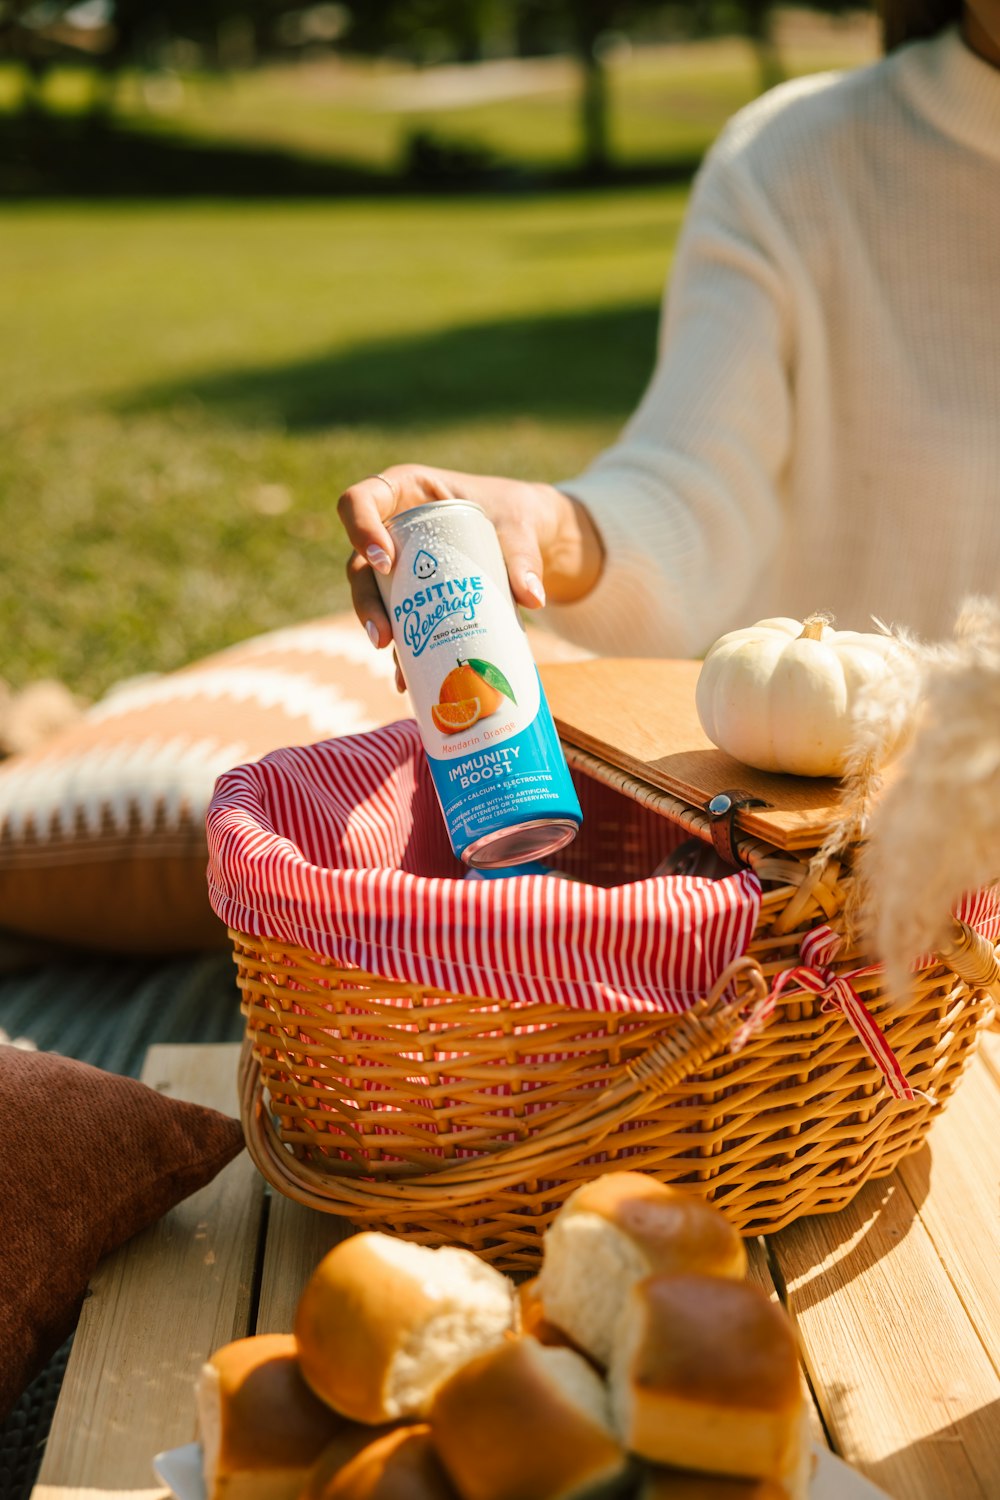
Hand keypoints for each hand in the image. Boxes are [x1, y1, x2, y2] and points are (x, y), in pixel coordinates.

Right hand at [338, 464, 603, 674]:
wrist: (531, 536)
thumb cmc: (517, 514)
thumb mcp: (520, 527)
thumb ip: (524, 556)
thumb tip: (532, 599)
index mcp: (406, 490)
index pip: (359, 501)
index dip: (361, 529)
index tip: (386, 561)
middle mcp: (391, 528)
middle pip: (360, 563)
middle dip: (366, 603)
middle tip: (385, 635)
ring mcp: (398, 565)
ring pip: (372, 597)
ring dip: (379, 630)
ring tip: (396, 663)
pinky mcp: (412, 595)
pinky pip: (399, 621)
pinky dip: (402, 650)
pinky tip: (408, 678)